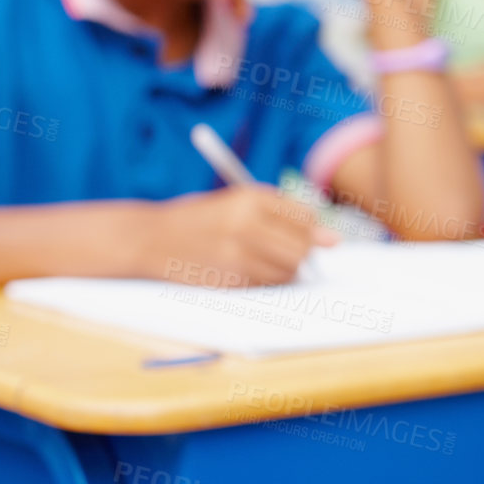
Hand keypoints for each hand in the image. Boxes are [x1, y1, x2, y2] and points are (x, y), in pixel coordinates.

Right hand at [145, 184, 339, 286]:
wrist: (149, 239)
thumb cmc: (201, 218)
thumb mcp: (238, 201)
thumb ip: (285, 214)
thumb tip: (334, 240)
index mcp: (250, 197)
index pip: (304, 217)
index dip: (310, 229)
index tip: (306, 234)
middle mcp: (244, 224)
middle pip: (301, 248)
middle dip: (301, 253)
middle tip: (287, 251)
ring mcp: (235, 255)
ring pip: (288, 271)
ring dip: (285, 269)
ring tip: (262, 258)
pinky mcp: (227, 280)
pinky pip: (266, 285)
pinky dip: (265, 281)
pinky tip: (245, 269)